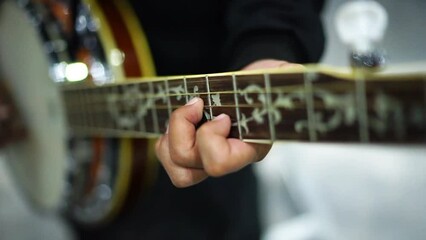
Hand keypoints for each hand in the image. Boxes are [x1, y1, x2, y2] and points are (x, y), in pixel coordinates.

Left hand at [155, 59, 293, 186]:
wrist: (255, 84)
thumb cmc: (265, 81)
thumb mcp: (280, 75)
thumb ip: (288, 75)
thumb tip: (293, 71)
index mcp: (251, 147)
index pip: (218, 163)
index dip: (210, 137)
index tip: (222, 115)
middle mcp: (229, 159)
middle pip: (187, 167)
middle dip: (182, 130)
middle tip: (197, 105)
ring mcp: (209, 158)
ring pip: (176, 169)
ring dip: (170, 138)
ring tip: (187, 113)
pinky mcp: (194, 150)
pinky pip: (169, 158)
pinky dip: (165, 139)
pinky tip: (181, 119)